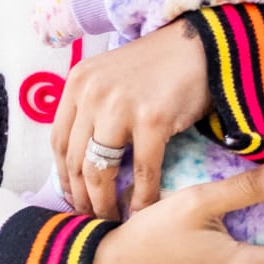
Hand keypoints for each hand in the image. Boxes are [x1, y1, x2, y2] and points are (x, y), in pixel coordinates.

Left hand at [52, 20, 210, 218]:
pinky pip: (143, 169)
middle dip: (81, 196)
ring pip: (100, 170)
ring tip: (112, 219)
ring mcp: (121, 106)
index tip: (73, 197)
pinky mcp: (153, 119)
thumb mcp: (114, 76)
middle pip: (76, 160)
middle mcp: (92, 94)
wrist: (204, 44)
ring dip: (104, 202)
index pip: (59, 141)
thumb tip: (88, 155)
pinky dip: (143, 195)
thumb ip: (95, 107)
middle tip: (91, 217)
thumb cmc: (162, 64)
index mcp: (78, 83)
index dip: (64, 176)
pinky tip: (144, 209)